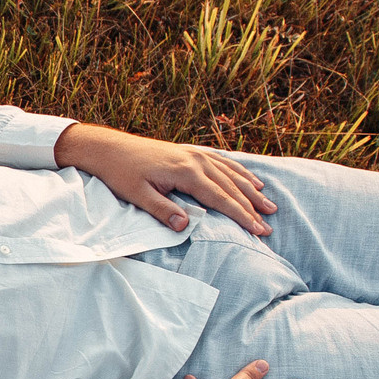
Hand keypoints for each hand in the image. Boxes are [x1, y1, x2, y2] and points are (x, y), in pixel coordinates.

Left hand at [55, 122, 275, 236]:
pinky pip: (223, 162)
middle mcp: (196, 160)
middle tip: (269, 226)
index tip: (258, 231)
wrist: (109, 147)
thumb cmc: (121, 173)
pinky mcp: (191, 152)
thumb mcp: (137, 195)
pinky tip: (252, 180)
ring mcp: (195, 154)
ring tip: (269, 205)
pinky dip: (240, 172)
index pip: (221, 198)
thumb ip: (162, 211)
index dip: (241, 216)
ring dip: (251, 190)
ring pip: (231, 173)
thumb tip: (185, 226)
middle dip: (252, 207)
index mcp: (186, 173)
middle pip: (231, 187)